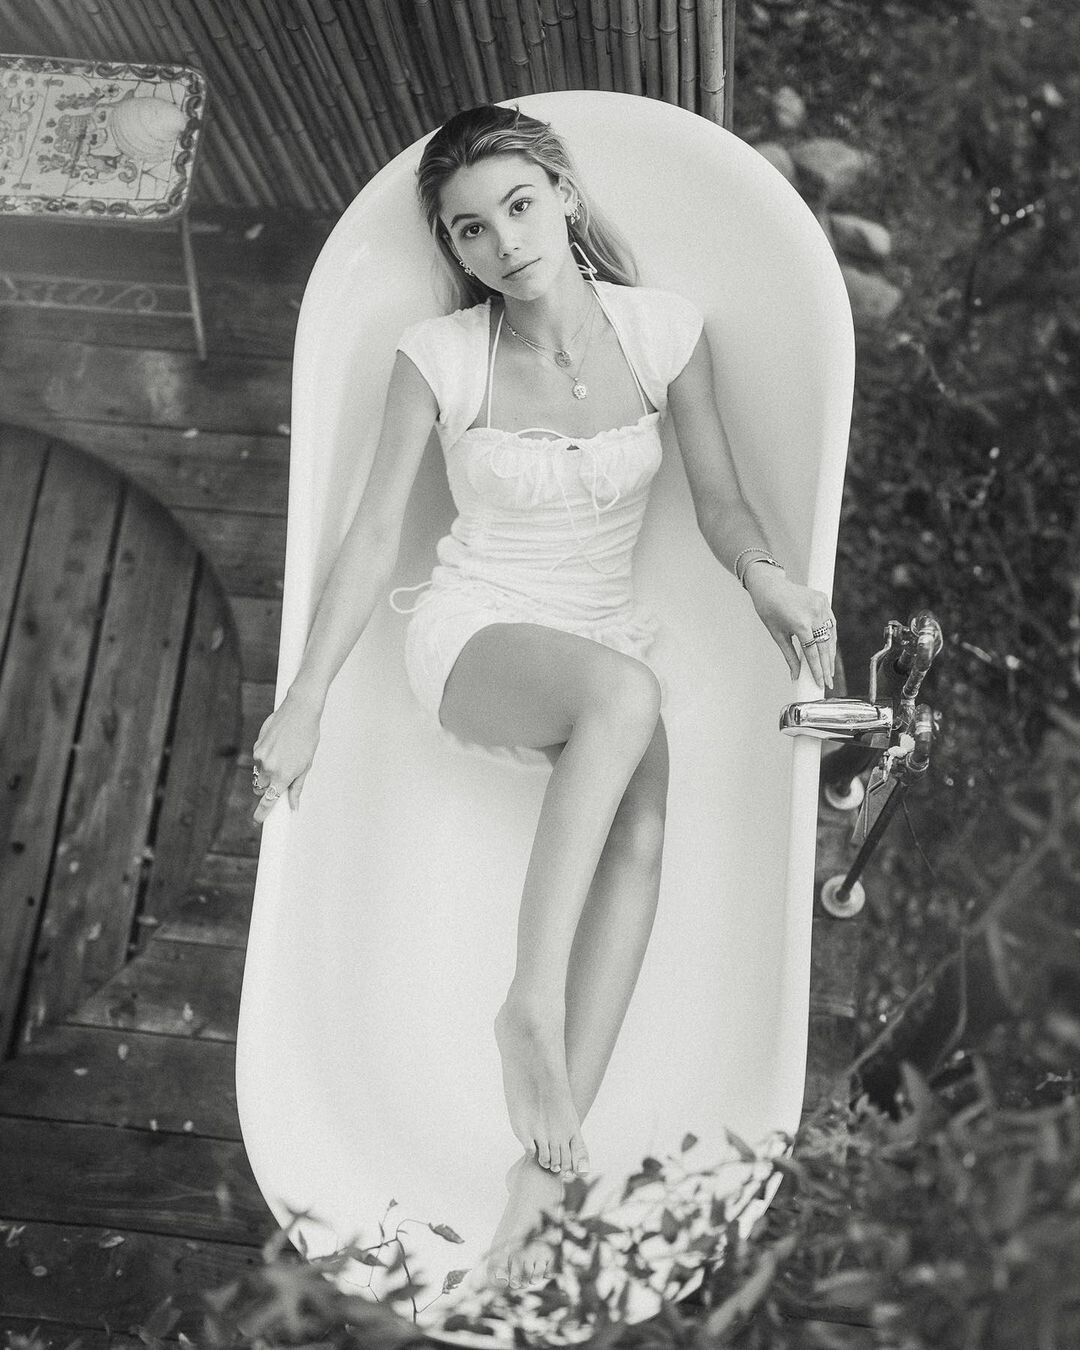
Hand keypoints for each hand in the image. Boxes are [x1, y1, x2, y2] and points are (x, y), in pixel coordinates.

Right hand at [251, 687, 322, 824]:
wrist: (300, 712)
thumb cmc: (307, 738)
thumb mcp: (307, 765)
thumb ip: (297, 787)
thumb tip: (293, 807)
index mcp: (284, 775)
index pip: (268, 800)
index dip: (262, 813)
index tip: (258, 821)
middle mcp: (269, 768)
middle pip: (260, 789)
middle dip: (266, 789)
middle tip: (278, 780)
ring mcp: (260, 757)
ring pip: (258, 775)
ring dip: (266, 773)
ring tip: (282, 758)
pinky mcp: (256, 746)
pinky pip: (257, 760)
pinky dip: (264, 759)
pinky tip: (277, 747)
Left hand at [744, 565, 836, 689]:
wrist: (769, 585)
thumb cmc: (769, 610)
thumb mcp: (777, 636)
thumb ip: (789, 657)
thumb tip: (795, 676)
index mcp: (800, 624)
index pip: (813, 653)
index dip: (818, 670)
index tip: (821, 683)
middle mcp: (814, 614)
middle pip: (824, 647)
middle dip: (827, 667)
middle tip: (828, 682)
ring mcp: (821, 605)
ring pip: (831, 635)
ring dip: (831, 654)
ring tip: (829, 670)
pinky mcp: (824, 599)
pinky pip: (830, 622)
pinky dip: (831, 636)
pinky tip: (830, 650)